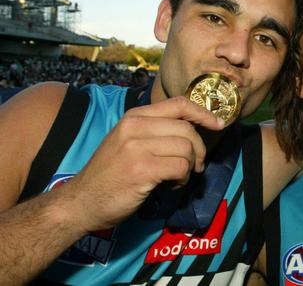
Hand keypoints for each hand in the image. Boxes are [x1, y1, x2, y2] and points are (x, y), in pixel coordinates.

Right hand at [60, 96, 223, 231]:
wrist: (80, 202)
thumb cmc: (109, 175)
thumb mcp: (127, 142)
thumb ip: (154, 130)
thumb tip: (192, 129)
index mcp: (134, 117)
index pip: (178, 103)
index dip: (203, 112)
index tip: (218, 124)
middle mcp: (135, 126)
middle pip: (187, 129)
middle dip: (199, 150)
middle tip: (194, 166)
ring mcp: (137, 147)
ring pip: (186, 148)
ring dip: (189, 167)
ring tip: (177, 178)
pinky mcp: (141, 169)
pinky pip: (180, 168)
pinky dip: (182, 180)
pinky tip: (170, 186)